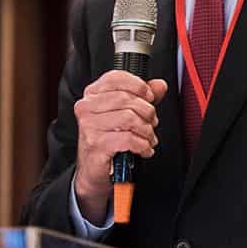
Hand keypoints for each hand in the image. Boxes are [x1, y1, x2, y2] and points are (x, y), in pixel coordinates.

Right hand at [73, 71, 168, 223]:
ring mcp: (89, 126)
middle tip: (151, 123)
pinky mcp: (96, 145)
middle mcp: (86, 108)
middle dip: (147, 112)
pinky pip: (128, 139)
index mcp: (92, 95)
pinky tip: (144, 149)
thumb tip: (159, 85)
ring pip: (129, 118)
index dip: (139, 86)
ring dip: (147, 130)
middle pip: (127, 99)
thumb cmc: (109, 139)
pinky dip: (142, 145)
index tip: (149, 97)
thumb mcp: (127, 114)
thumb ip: (143, 97)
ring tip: (148, 137)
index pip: (116, 78)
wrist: (94, 169)